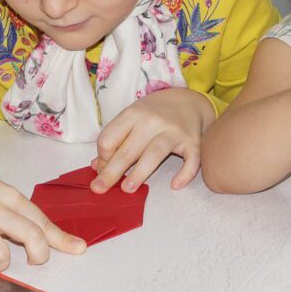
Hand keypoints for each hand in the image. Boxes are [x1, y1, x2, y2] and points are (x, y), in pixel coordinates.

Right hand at [0, 142, 84, 272]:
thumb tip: (39, 231)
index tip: (79, 249)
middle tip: (33, 261)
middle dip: (39, 256)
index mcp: (8, 197)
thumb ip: (14, 210)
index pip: (41, 220)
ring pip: (0, 256)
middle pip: (32, 237)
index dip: (62, 239)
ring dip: (0, 265)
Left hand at [92, 86, 213, 192]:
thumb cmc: (154, 113)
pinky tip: (175, 185)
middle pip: (128, 150)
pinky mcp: (193, 142)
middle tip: (100, 189)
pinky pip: (190, 160)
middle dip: (112, 172)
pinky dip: (185, 173)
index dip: (102, 157)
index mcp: (133, 114)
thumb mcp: (132, 117)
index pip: (109, 138)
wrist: (190, 102)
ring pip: (154, 155)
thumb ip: (115, 139)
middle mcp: (152, 121)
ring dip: (139, 174)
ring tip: (127, 190)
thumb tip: (97, 167)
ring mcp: (174, 132)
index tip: (101, 169)